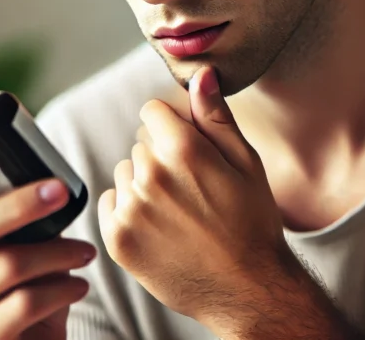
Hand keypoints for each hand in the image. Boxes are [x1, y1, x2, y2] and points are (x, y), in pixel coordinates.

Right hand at [0, 158, 96, 339]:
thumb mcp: (22, 243)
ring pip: (7, 265)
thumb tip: (49, 185)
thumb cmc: (28, 283)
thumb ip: (20, 216)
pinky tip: (78, 285)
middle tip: (59, 193)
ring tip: (86, 252)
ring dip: (58, 253)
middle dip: (21, 205)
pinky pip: (23, 304)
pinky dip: (61, 289)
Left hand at [98, 66, 291, 328]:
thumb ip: (215, 116)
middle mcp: (151, 175)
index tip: (191, 151)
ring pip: (126, 171)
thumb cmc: (253, 223)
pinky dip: (129, 211)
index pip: (152, 111)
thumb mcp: (246, 163)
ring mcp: (131, 209)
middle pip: (140, 142)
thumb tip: (200, 74)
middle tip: (193, 190)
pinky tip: (159, 226)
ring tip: (178, 211)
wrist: (247, 290)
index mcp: (184, 150)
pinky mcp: (117, 238)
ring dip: (144, 183)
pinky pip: (111, 202)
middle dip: (162, 156)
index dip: (174, 127)